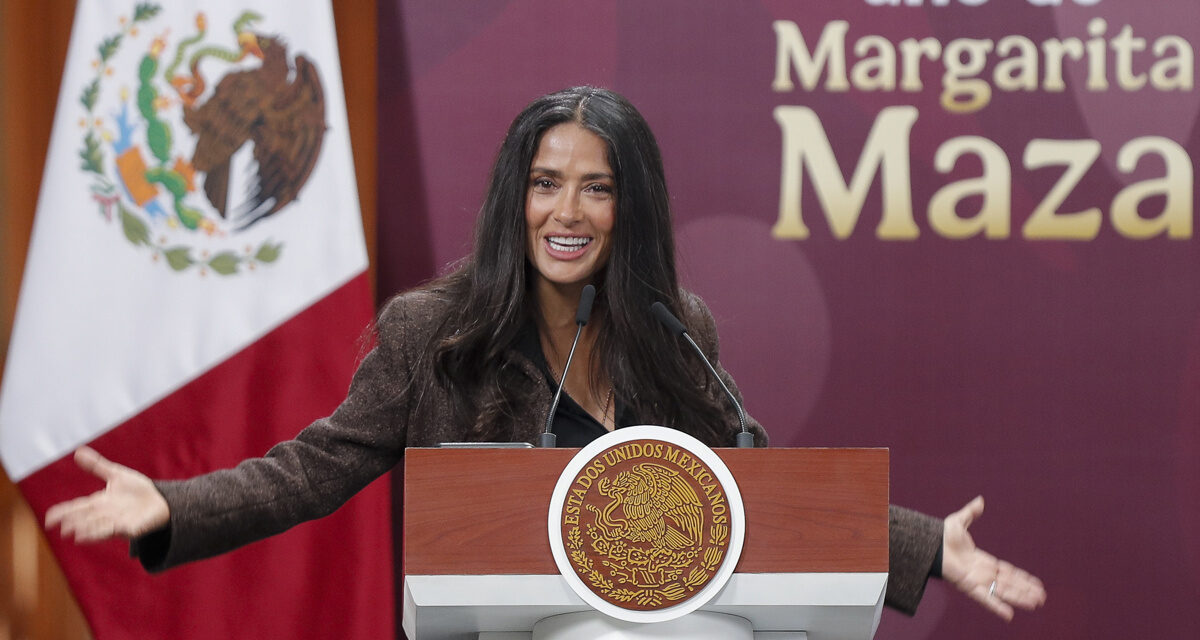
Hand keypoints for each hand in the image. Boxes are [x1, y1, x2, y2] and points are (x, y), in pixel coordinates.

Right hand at [44, 447, 169, 542]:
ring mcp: (117, 522)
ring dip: (88, 531)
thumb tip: (78, 451)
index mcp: (99, 502)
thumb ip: (97, 466)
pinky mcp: (131, 528)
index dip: (63, 513)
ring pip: (98, 527)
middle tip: (62, 528)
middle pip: (85, 519)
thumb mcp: (116, 475)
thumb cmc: (137, 489)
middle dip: (74, 524)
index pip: (77, 507)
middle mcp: (104, 514)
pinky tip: (98, 535)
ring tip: (75, 535)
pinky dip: (106, 533)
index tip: (48, 518)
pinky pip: (116, 531)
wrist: (161, 500)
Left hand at [941, 496, 1046, 620]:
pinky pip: (985, 599)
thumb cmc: (941, 536)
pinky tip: (1009, 615)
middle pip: (1010, 584)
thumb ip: (971, 513)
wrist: (930, 544)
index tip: (1036, 584)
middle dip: (1026, 590)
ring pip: (1003, 592)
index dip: (1022, 578)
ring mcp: (976, 581)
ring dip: (1020, 598)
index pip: (1007, 572)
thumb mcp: (959, 522)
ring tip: (1036, 604)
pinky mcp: (968, 587)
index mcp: (983, 561)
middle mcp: (982, 574)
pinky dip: (997, 607)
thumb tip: (980, 500)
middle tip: (1042, 598)